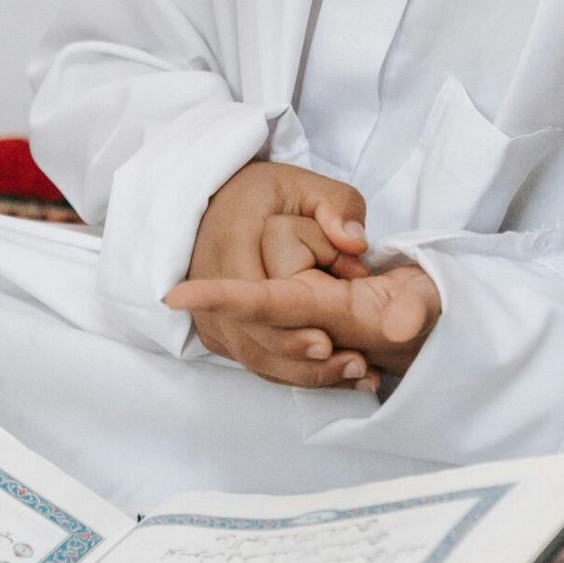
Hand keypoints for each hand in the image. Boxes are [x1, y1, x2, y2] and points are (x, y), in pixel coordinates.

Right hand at [169, 161, 373, 388]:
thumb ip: (337, 208)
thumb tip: (356, 243)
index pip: (251, 296)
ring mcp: (207, 311)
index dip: (286, 327)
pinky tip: (334, 376)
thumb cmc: (268, 196)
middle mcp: (209, 282)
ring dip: (303, 373)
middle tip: (355, 366)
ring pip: (254, 357)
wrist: (221, 204)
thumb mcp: (306, 186)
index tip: (327, 342)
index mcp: (232, 241)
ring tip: (355, 374)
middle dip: (303, 360)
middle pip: (254, 338)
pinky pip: (252, 360)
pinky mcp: (216, 330)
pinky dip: (291, 372)